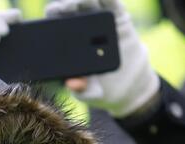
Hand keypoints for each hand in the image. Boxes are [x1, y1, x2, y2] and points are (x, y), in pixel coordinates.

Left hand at [45, 0, 158, 117]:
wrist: (132, 87)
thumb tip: (72, 83)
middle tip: (65, 7)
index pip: (57, 25)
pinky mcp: (119, 19)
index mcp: (70, 45)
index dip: (53, 17)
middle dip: (67, 6)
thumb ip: (81, 90)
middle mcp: (84, 29)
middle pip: (72, 10)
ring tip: (84, 0)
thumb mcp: (90, 92)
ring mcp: (102, 23)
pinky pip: (113, 4)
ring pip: (91, 3)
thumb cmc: (102, 88)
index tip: (52, 14)